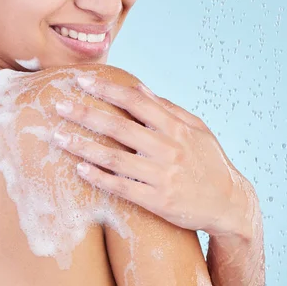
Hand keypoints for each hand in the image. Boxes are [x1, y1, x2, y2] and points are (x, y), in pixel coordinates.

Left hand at [52, 75, 252, 236]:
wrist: (229, 204)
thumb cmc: (209, 161)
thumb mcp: (196, 129)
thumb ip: (166, 109)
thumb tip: (138, 87)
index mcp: (176, 128)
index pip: (136, 101)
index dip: (107, 89)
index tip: (82, 81)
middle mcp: (168, 149)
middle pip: (119, 127)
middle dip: (85, 114)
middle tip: (58, 104)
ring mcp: (162, 177)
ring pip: (114, 158)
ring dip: (83, 146)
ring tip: (57, 137)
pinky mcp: (157, 202)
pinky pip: (122, 187)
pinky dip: (99, 177)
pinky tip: (79, 168)